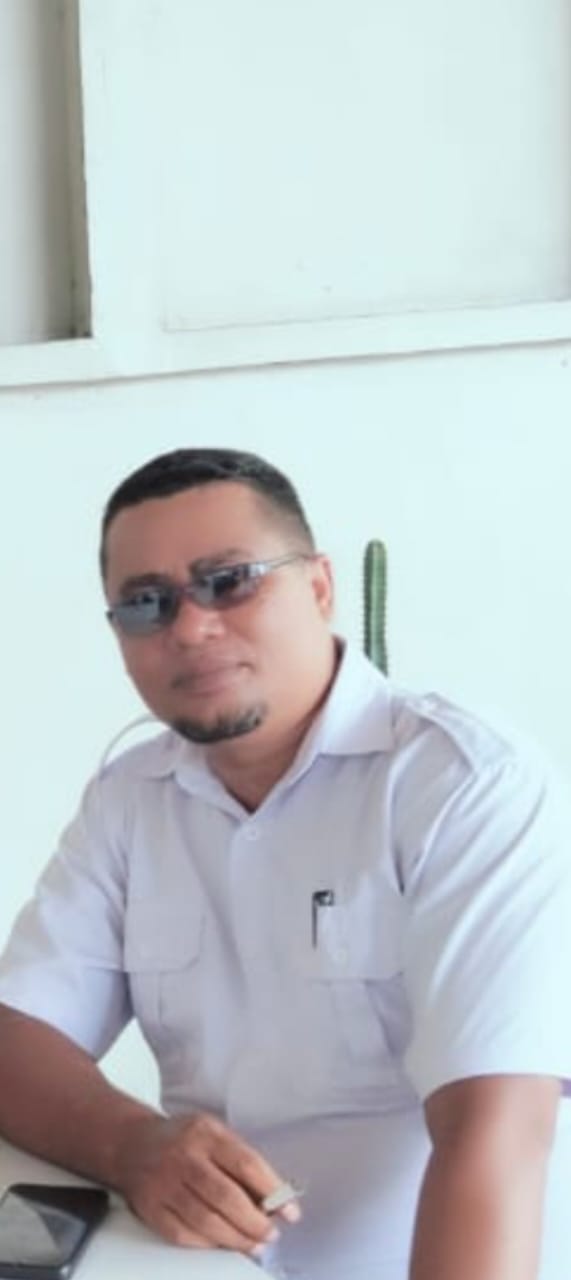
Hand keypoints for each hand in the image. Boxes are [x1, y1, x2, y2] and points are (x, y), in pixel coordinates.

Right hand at [114, 1110, 300, 1254]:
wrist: (133, 1145)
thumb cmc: (183, 1140)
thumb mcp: (214, 1133)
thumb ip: (241, 1160)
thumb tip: (274, 1198)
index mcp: (206, 1134)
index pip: (246, 1164)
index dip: (272, 1191)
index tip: (290, 1211)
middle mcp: (184, 1157)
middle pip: (225, 1197)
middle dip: (255, 1222)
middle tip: (271, 1234)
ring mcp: (164, 1184)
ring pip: (206, 1221)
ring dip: (236, 1238)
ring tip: (253, 1244)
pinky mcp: (152, 1208)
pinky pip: (183, 1234)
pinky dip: (208, 1244)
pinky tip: (222, 1244)